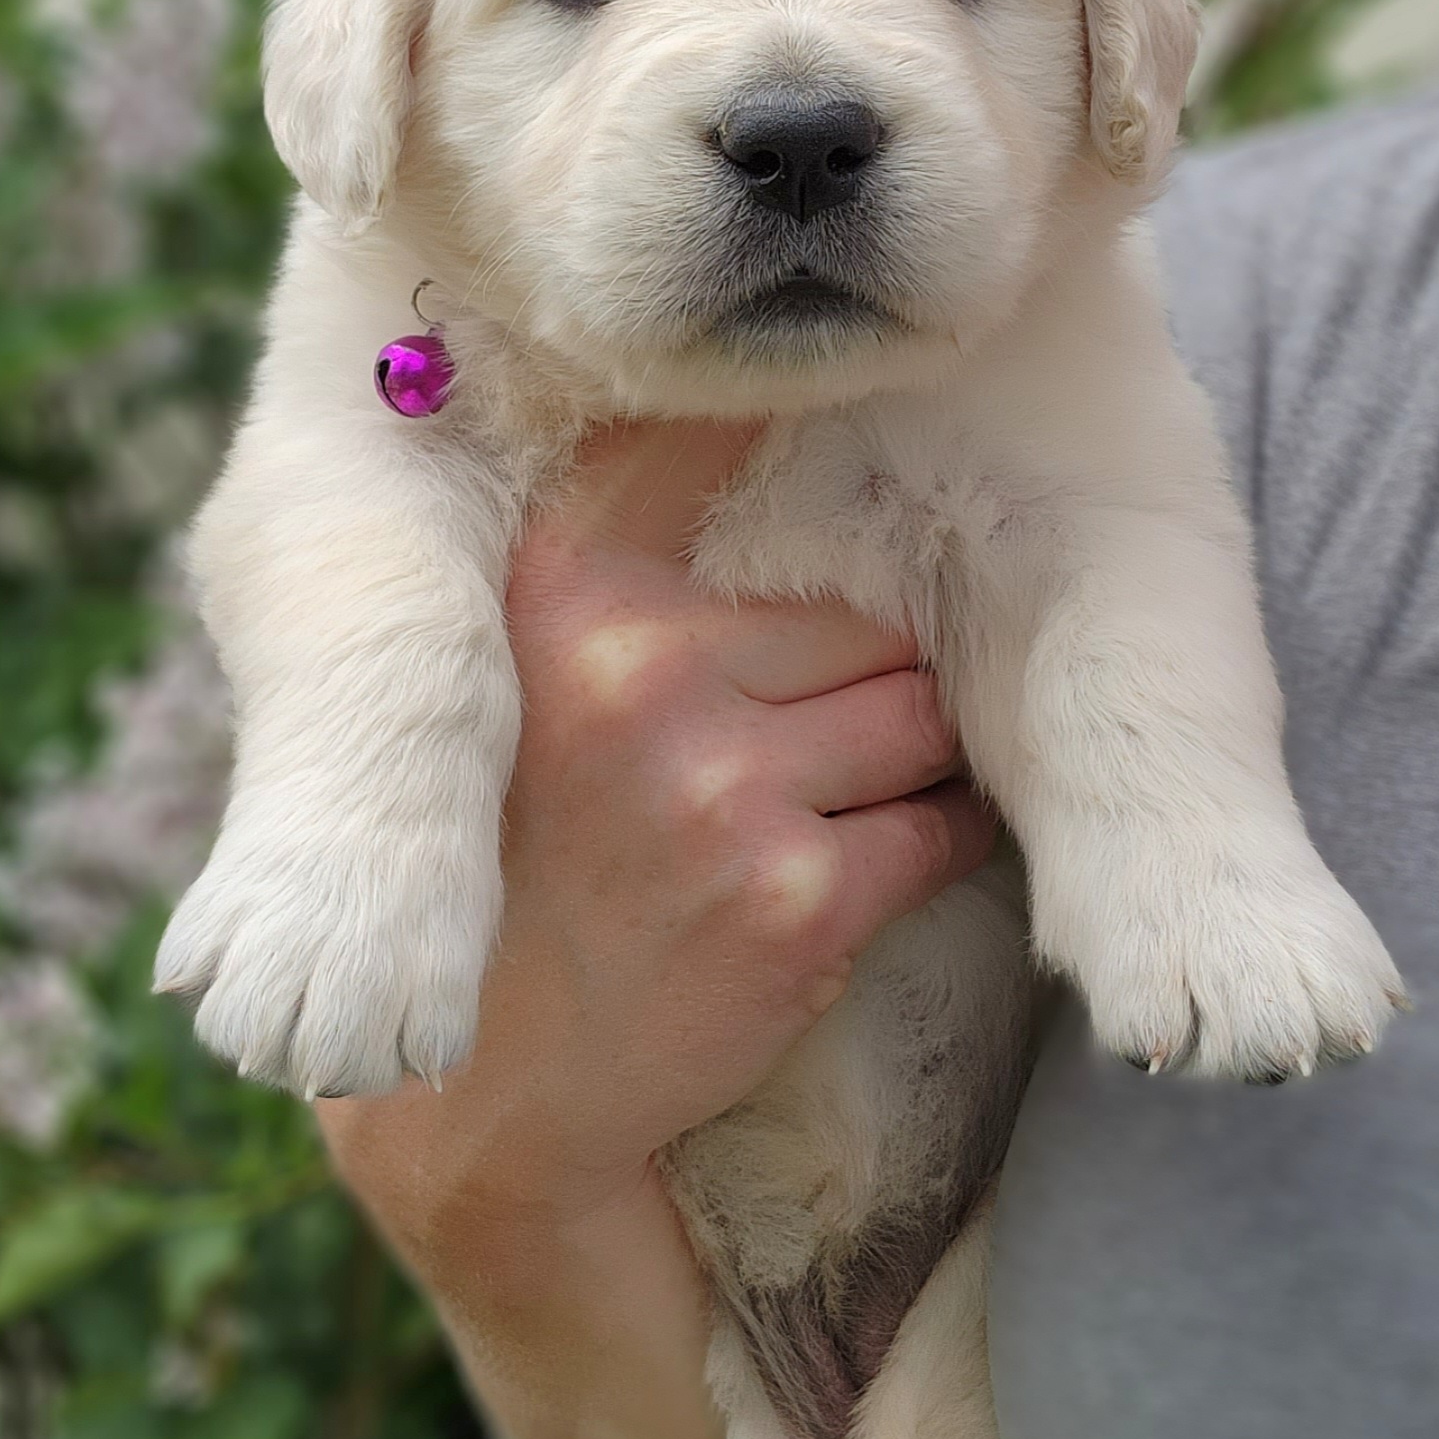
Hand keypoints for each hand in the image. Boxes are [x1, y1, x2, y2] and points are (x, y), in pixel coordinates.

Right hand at [321, 414, 995, 1231]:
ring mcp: (719, 784)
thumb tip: (742, 401)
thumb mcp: (518, 685)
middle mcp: (633, 669)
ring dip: (903, 762)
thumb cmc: (530, 854)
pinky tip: (839, 877)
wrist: (500, 1087)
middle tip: (796, 739)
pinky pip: (938, 827)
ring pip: (918, 714)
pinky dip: (922, 847)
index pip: (700, 444)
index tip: (848, 351)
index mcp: (555, 595)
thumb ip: (608, 555)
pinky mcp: (795, 897)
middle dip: (861, 677)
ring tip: (816, 808)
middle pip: (861, 615)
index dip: (781, 404)